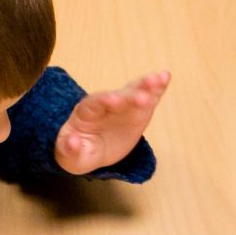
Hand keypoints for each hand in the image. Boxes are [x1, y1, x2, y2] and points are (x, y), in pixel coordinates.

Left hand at [54, 69, 169, 174]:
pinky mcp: (137, 110)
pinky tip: (165, 77)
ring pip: (134, 91)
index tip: (114, 100)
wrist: (92, 150)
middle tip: (143, 97)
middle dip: (130, 95)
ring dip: (146, 85)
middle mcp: (105, 104)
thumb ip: (69, 149)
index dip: (104, 101)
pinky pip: (148, 97)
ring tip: (161, 78)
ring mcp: (123, 104)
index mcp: (86, 113)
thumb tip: (71, 142)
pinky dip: (157, 88)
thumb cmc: (79, 153)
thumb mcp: (70, 157)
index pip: (95, 104)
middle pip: (118, 95)